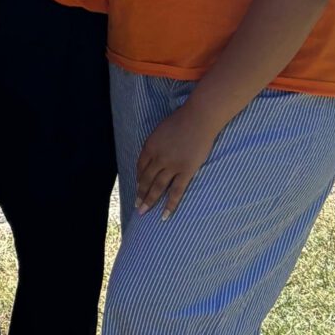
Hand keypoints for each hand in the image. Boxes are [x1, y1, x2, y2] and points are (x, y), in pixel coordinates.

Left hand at [135, 99, 221, 215]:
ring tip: (143, 212)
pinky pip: (176, 191)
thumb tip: (153, 157)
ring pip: (157, 187)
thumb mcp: (160, 131)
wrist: (198, 119)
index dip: (138, 178)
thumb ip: (155, 145)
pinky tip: (164, 215)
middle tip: (136, 206)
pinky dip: (170, 204)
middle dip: (140, 194)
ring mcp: (172, 166)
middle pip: (145, 179)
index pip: (140, 166)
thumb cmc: (181, 121)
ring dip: (149, 201)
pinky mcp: (186, 171)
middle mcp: (158, 158)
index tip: (137, 187)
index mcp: (149, 147)